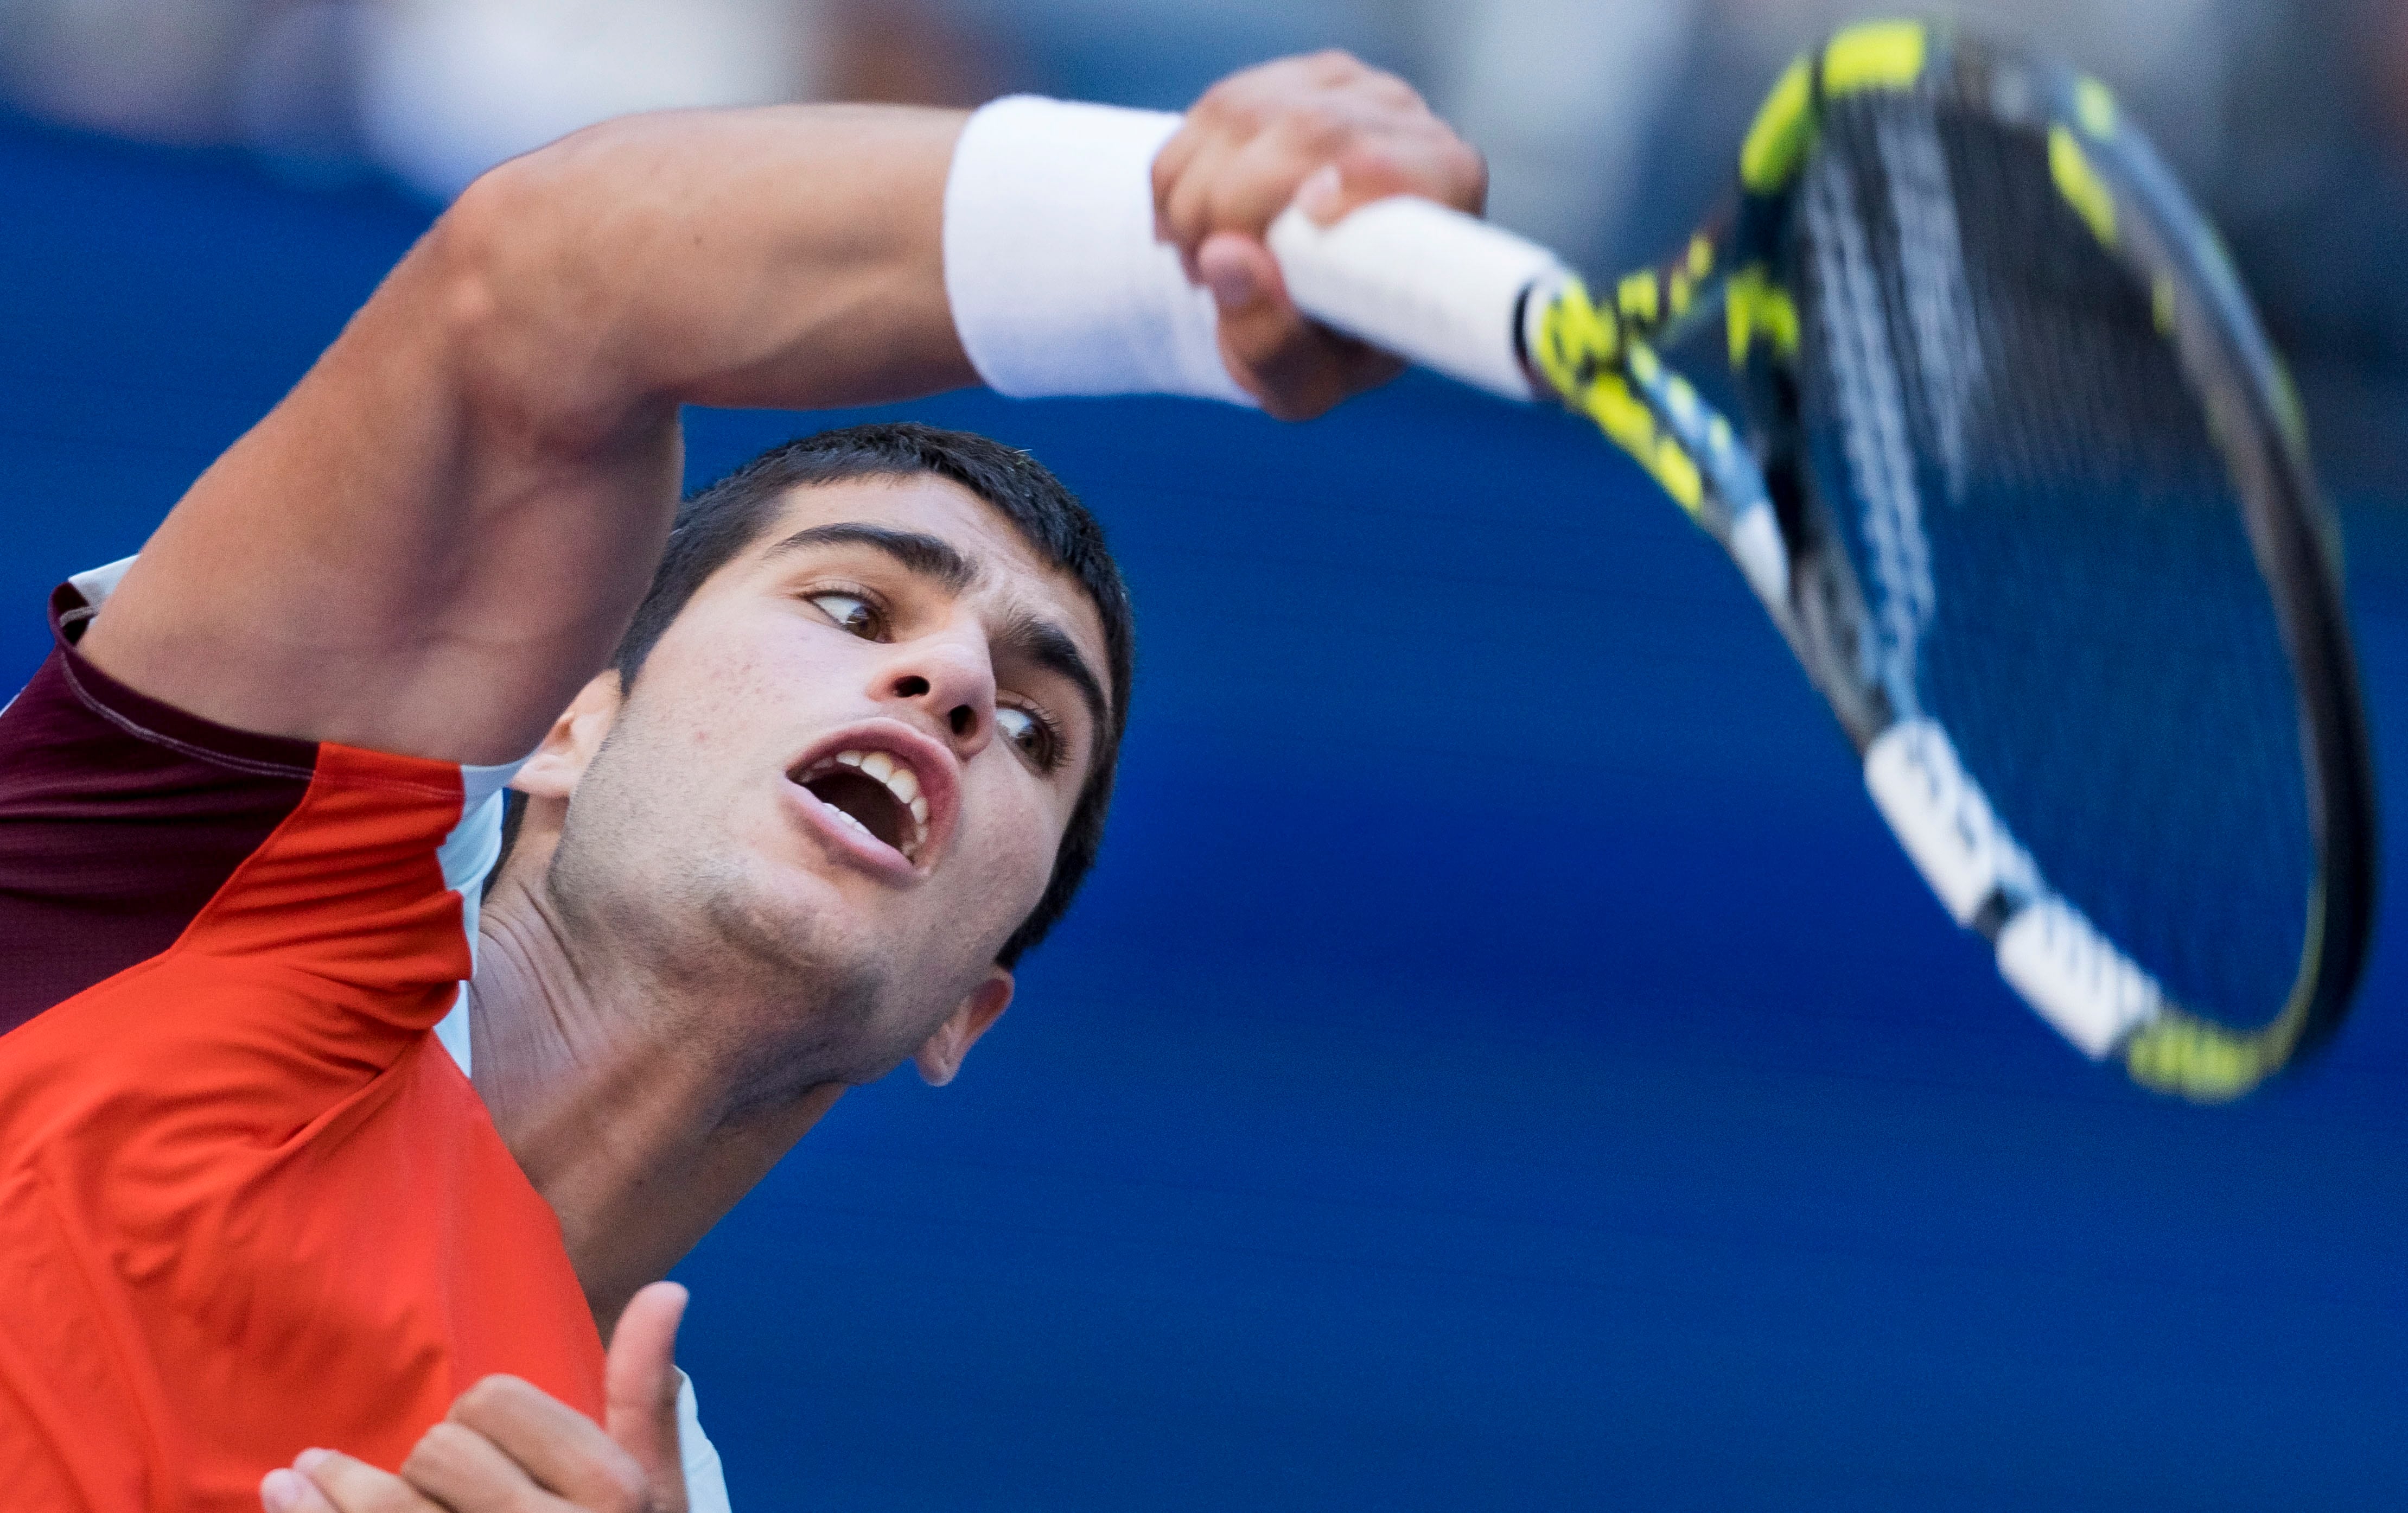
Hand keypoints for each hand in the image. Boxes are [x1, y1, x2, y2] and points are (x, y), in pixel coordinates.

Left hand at [260, 1282, 690, 1512]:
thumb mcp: (658, 1494)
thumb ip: (649, 1396)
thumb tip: (664, 1287)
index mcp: (609, 1495)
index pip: (498, 1402)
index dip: (479, 1414)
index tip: (480, 1441)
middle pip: (437, 1452)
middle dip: (424, 1461)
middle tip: (425, 1481)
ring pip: (382, 1509)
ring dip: (326, 1490)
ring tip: (299, 1477)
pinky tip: (288, 1497)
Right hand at [1153, 50, 1487, 419]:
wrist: (1295, 304)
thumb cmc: (1320, 349)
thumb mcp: (1299, 382)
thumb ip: (1271, 342)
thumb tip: (1227, 258)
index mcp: (1446, 199)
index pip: (1406, 166)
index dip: (1348, 183)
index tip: (1305, 216)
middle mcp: (1409, 128)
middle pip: (1308, 134)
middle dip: (1229, 209)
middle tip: (1206, 276)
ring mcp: (1347, 92)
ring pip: (1244, 118)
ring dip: (1194, 202)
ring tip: (1203, 264)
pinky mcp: (1290, 79)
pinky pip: (1209, 115)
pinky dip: (1177, 180)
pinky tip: (1193, 228)